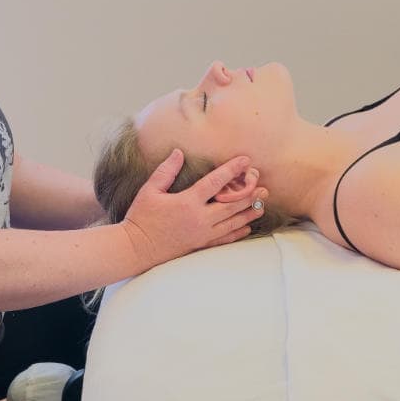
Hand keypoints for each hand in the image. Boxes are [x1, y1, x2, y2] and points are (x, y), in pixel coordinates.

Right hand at [121, 149, 267, 271]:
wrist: (136, 248)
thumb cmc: (141, 218)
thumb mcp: (150, 190)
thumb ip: (166, 171)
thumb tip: (178, 152)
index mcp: (187, 202)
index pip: (215, 182)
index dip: (232, 170)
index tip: (245, 160)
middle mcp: (199, 219)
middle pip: (231, 204)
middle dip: (249, 194)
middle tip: (263, 185)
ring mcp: (202, 234)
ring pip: (232, 222)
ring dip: (249, 212)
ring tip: (262, 204)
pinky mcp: (200, 245)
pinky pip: (225, 239)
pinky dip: (238, 232)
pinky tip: (247, 226)